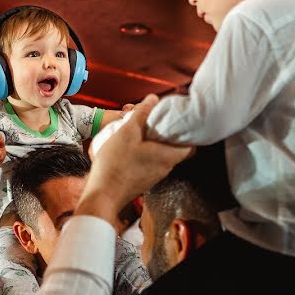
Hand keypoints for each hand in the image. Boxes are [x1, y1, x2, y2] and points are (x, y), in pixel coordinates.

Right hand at [77, 98, 193, 224]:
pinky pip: (151, 163)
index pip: (192, 145)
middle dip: (167, 134)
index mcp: (167, 156)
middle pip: (175, 148)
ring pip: (162, 156)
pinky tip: (131, 148)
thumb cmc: (115, 165)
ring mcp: (154, 176)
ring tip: (140, 133)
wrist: (103, 195)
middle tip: (155, 123)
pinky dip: (146, 154)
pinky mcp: (143, 180)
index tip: (178, 121)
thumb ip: (141, 114)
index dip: (187, 131)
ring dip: (154, 143)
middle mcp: (165, 168)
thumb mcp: (126, 133)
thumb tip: (152, 99)